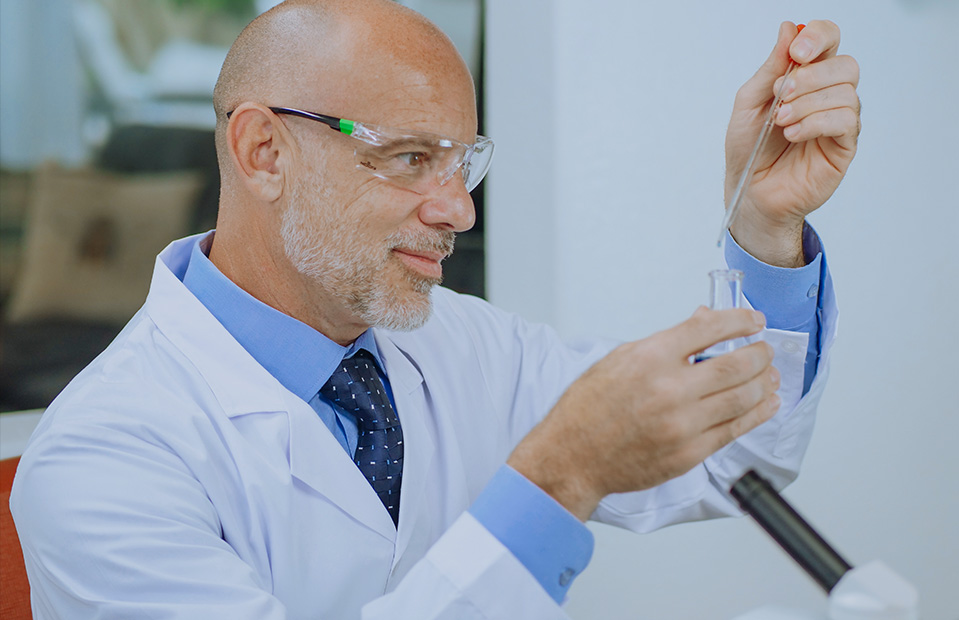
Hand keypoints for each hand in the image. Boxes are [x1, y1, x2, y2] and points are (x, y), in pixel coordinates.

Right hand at [507, 307, 780, 520]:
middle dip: (760, 353)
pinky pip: (735, 430)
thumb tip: (703, 322)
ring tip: (770, 375)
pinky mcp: (689, 453)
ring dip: (764, 383)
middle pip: (737, 364)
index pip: (710, 328)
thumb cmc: (588, 409)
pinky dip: (757, 414)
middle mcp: (670, 389)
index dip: (741, 320)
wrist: (573, 456)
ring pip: (743, 398)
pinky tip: (766, 404)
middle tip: (765, 349)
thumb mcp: (620, 359)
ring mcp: (682, 424)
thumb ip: (667, 342)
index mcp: (650, 358)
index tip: (754, 320)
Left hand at [725, 21, 860, 266]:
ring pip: (845, 92)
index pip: (829, 39)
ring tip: (780, 122)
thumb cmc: (748, 148)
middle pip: (846, 64)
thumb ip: (770, 68)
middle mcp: (829, 94)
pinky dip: (815, 122)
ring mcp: (840, 120)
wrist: (749, 190)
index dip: (818, 37)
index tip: (796, 52)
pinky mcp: (844, 145)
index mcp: (807, 77)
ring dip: (807, 104)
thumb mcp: (749, 103)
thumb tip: (788, 28)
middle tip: (781, 95)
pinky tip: (792, 134)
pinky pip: (845, 120)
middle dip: (811, 76)